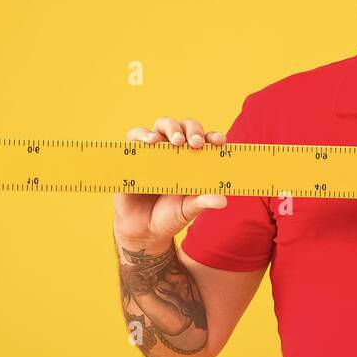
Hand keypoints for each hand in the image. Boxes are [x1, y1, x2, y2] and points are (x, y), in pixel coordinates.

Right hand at [113, 117, 228, 247]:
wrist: (142, 231)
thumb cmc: (169, 217)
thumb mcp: (188, 210)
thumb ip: (204, 202)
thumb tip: (223, 200)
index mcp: (193, 160)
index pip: (205, 140)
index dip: (213, 137)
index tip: (220, 142)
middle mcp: (174, 151)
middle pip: (185, 126)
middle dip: (193, 130)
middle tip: (196, 143)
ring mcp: (154, 151)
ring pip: (162, 125)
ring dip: (171, 127)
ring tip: (176, 141)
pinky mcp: (133, 155)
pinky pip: (135, 136)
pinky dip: (142, 134)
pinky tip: (150, 141)